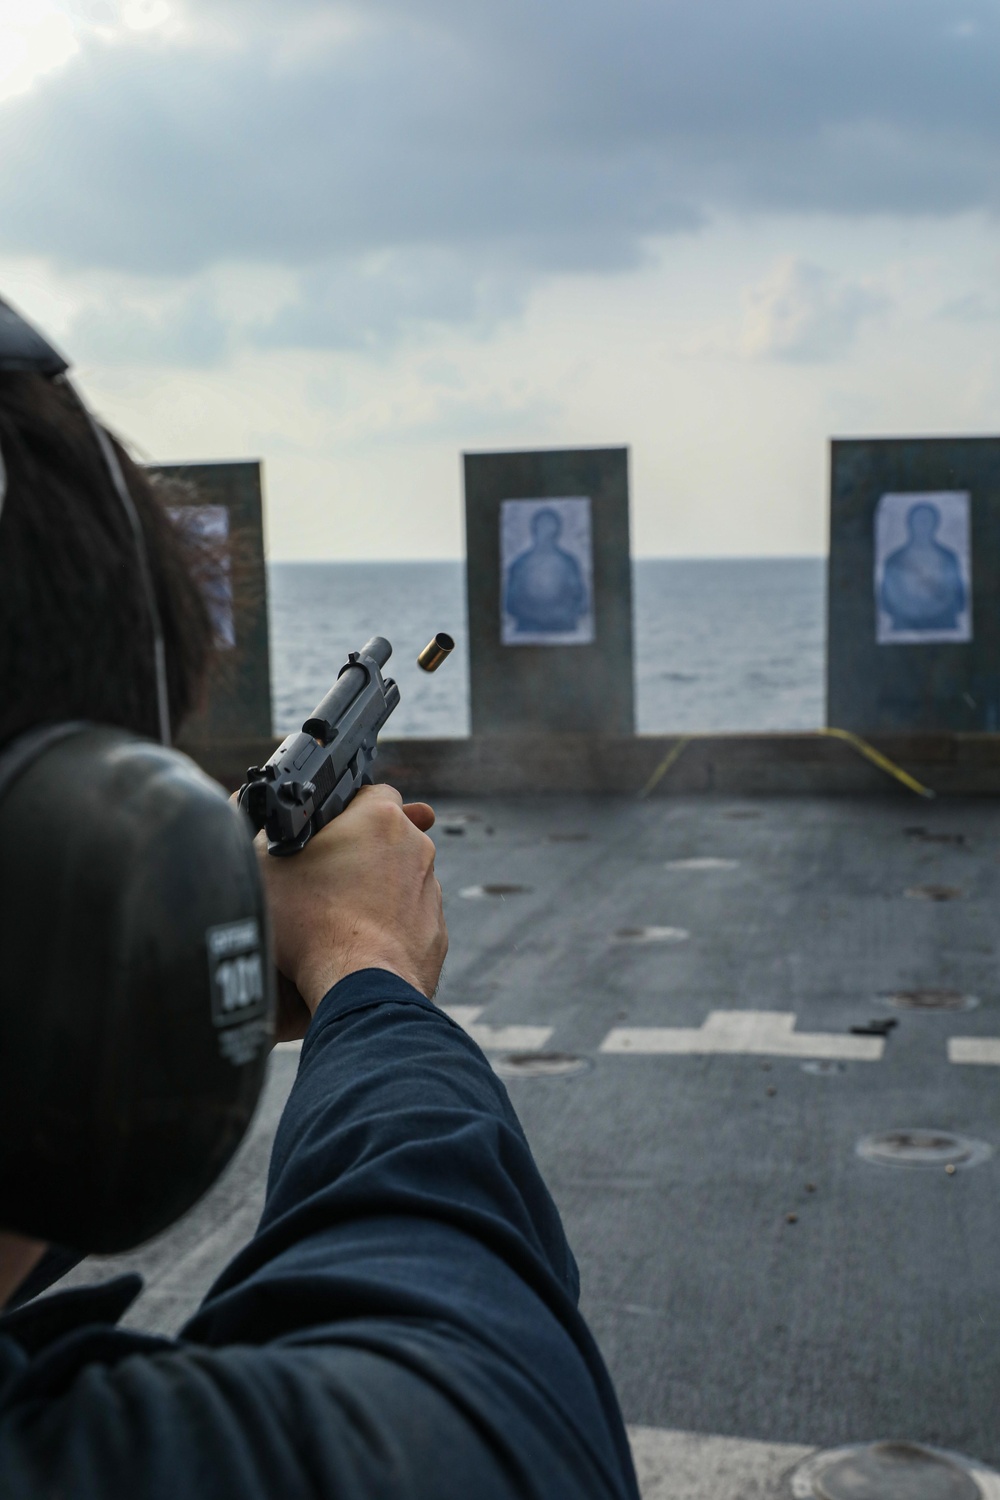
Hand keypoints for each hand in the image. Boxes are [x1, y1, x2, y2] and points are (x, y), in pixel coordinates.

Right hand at [258, 784, 447, 1017]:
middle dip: (359, 851)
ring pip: (399, 878)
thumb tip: (251, 809)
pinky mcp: (435, 930)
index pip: (368, 792)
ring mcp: (431, 890)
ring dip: (376, 888)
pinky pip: (408, 917)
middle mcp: (416, 847)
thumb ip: (264, 830)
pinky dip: (389, 924)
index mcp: (380, 818)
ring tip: (338, 916)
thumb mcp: (264, 865)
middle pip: (385, 837)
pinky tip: (358, 942)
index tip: (323, 833)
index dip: (343, 811)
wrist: (357, 987)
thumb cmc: (308, 923)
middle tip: (325, 878)